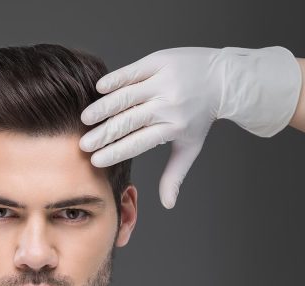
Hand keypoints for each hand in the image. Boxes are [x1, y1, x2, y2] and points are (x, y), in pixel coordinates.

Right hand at [79, 47, 300, 208]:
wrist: (222, 79)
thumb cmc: (200, 117)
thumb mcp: (190, 147)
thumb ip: (175, 174)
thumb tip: (168, 204)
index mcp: (173, 128)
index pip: (138, 143)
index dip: (115, 152)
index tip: (95, 160)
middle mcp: (168, 105)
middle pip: (129, 122)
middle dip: (103, 135)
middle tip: (83, 144)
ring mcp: (164, 82)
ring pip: (127, 97)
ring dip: (104, 108)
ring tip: (85, 119)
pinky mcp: (159, 62)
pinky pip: (133, 72)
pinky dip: (115, 80)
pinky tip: (99, 89)